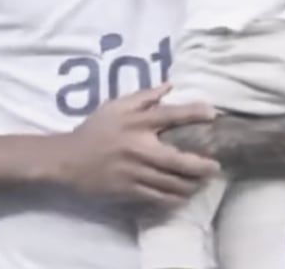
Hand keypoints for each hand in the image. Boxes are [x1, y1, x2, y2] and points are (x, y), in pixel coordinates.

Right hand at [50, 85, 219, 208]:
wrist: (67, 160)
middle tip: (216, 166)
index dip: (193, 113)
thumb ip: (143, 96)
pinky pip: (157, 197)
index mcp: (135, 123)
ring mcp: (133, 172)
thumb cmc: (94, 130)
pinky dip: (173, 198)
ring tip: (203, 183)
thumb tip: (170, 86)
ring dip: (191, 184)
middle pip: (177, 159)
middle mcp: (138, 147)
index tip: (213, 113)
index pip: (169, 115)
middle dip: (201, 165)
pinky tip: (183, 197)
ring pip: (170, 183)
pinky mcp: (127, 190)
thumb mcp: (115, 106)